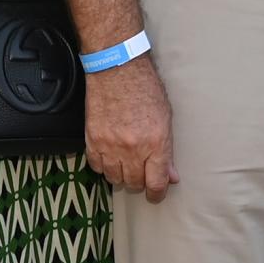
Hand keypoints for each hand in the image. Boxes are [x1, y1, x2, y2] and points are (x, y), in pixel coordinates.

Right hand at [86, 52, 174, 199]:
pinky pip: (96, 166)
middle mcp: (132, 148)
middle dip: (140, 183)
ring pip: (115, 179)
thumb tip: (171, 175)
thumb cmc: (145, 88)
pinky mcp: (92, 139)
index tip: (156, 194)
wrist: (117, 68)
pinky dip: (104, 166)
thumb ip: (167, 151)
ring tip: (126, 166)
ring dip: (122, 176)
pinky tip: (110, 157)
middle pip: (135, 183)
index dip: (157, 194)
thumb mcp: (165, 118)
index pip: (156, 183)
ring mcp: (110, 145)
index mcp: (156, 143)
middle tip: (142, 174)